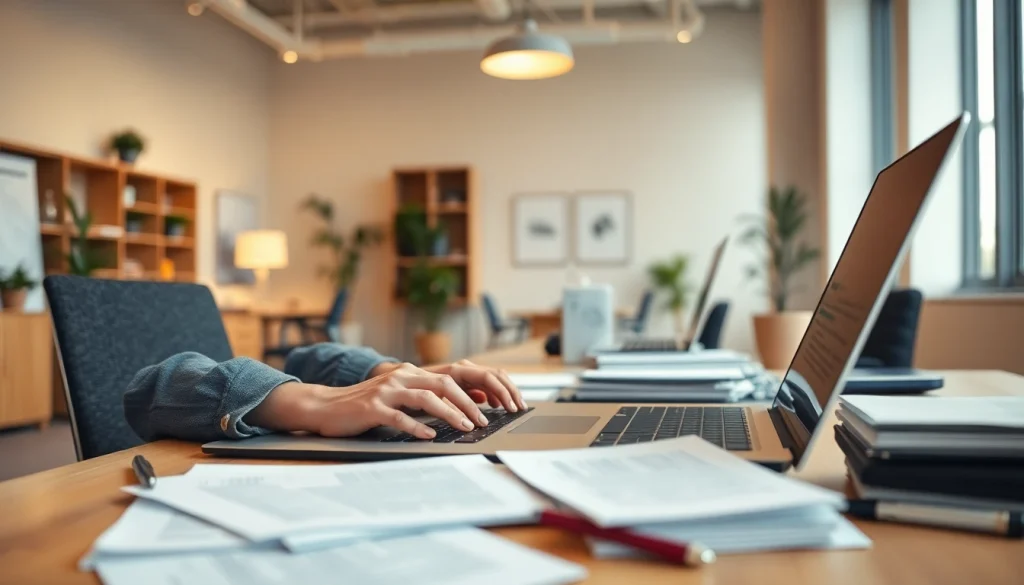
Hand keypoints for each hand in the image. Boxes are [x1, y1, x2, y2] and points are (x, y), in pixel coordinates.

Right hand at [249, 363, 494, 438]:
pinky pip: (399, 417)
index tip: (490, 407)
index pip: (449, 378)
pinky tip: (429, 436)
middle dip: (467, 403)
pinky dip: (417, 427)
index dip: (472, 391)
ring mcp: (386, 392)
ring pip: (426, 398)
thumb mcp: (399, 397)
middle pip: (444, 384)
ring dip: (449, 413)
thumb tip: (462, 407)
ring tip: (465, 427)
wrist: (326, 406)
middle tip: (482, 421)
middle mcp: (400, 377)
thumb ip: (426, 398)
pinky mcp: (373, 408)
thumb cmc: (366, 406)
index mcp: (410, 373)